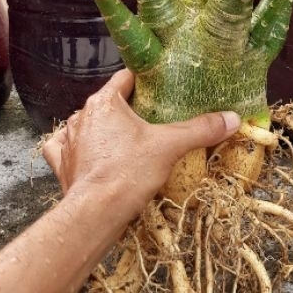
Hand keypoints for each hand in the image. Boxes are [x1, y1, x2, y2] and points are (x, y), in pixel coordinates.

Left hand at [42, 69, 240, 217]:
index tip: (160, 88)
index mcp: (105, 102)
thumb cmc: (128, 173)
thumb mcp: (170, 147)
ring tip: (123, 140)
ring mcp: (68, 140)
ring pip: (86, 123)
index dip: (144, 81)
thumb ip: (200, 130)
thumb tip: (232, 118)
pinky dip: (75, 148)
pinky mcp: (61, 163)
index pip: (125, 78)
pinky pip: (64, 147)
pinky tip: (86, 153)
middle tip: (150, 120)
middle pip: (108, 102)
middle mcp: (82, 115)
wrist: (94, 214)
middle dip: (127, 108)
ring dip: (101, 128)